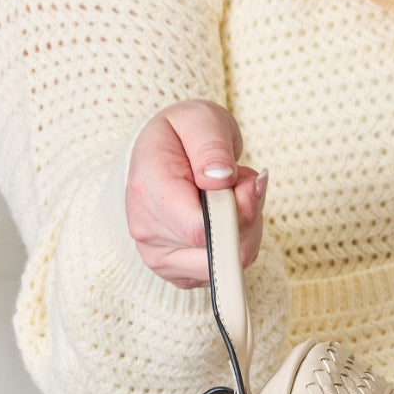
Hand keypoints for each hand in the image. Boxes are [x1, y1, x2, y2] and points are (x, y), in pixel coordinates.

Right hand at [125, 99, 267, 288]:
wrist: (162, 154)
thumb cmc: (183, 134)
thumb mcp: (200, 120)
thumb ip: (212, 147)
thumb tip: (222, 181)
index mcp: (147, 191)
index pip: (199, 229)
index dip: (237, 211)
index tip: (247, 181)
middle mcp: (146, 232)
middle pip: (219, 252)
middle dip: (246, 217)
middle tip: (239, 182)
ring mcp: (159, 258)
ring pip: (228, 265)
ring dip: (244, 230)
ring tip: (228, 197)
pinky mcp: (176, 273)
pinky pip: (223, 270)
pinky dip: (235, 243)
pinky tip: (222, 218)